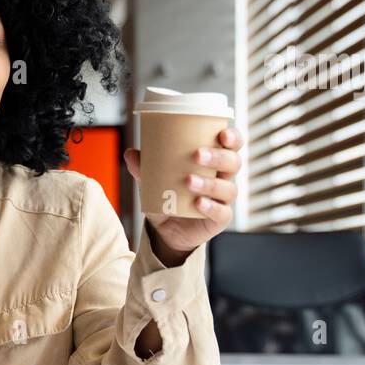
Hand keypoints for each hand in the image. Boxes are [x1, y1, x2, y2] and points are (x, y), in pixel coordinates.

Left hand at [124, 125, 241, 260]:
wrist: (166, 230)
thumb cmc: (166, 197)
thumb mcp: (152, 181)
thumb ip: (143, 168)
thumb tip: (130, 153)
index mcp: (213, 162)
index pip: (232, 145)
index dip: (233, 137)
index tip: (222, 134)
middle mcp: (223, 178)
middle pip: (233, 163)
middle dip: (218, 157)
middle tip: (197, 155)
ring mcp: (223, 199)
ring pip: (228, 188)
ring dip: (210, 183)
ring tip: (188, 181)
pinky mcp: (219, 219)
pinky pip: (222, 212)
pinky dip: (210, 207)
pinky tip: (198, 203)